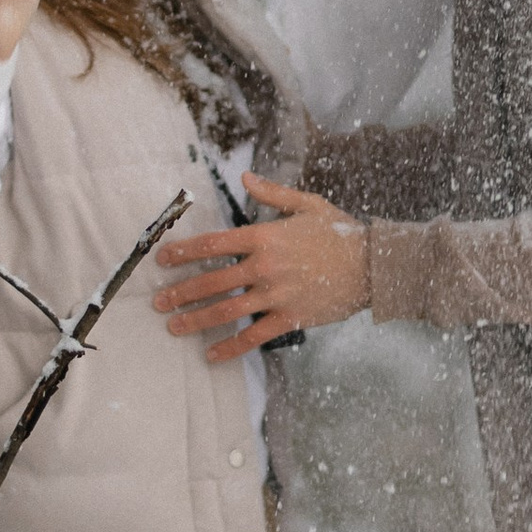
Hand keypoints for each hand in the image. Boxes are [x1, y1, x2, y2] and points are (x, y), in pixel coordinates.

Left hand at [155, 176, 368, 359]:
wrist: (374, 266)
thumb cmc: (340, 232)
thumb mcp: (307, 204)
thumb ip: (272, 193)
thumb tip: (244, 176)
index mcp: (266, 236)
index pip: (214, 243)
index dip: (184, 251)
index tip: (162, 258)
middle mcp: (266, 266)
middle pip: (212, 281)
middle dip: (181, 291)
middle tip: (158, 301)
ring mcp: (277, 295)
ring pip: (226, 311)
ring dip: (196, 320)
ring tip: (174, 327)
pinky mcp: (290, 318)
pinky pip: (254, 336)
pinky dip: (230, 347)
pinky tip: (211, 355)